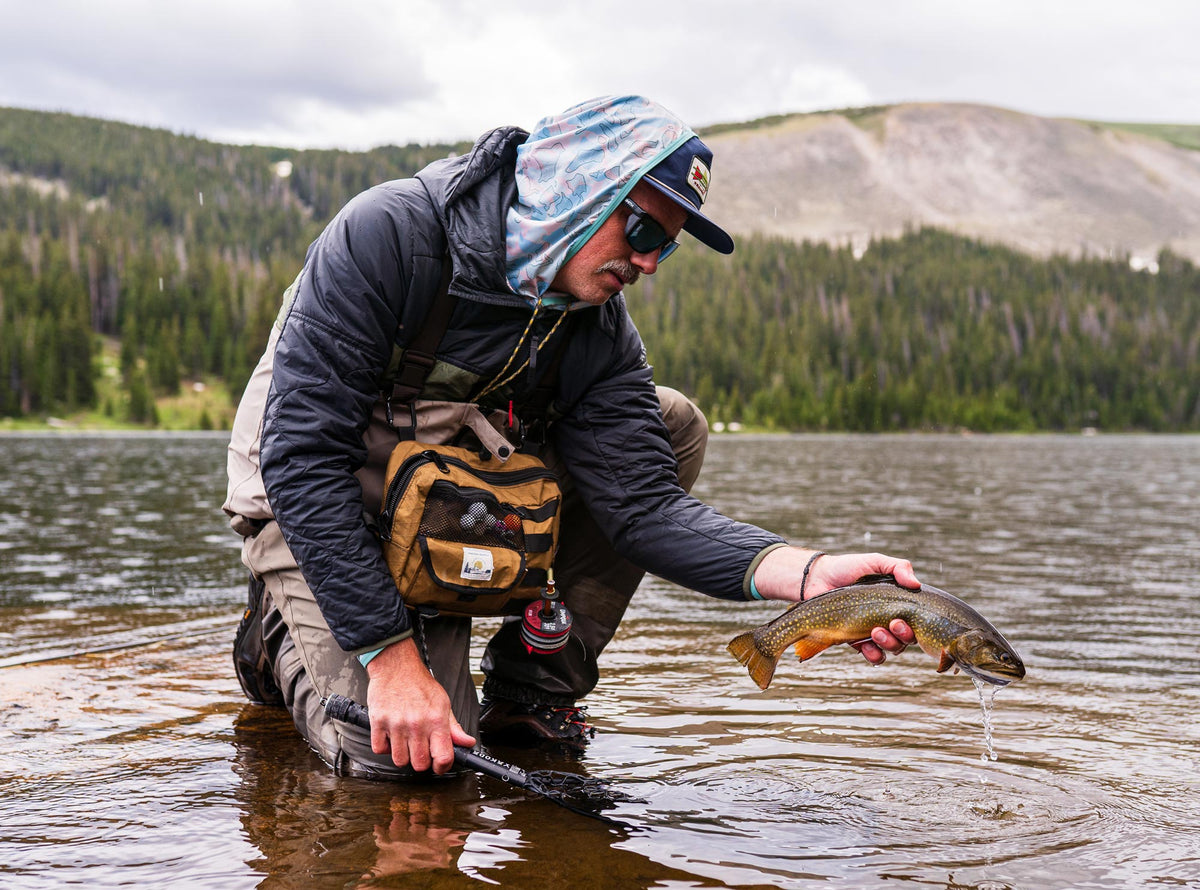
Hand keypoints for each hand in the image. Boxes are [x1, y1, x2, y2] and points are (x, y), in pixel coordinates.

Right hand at [364, 638, 475, 774]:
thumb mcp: (443, 702)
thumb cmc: (419, 683)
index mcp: (436, 720)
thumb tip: (467, 743)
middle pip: (420, 764)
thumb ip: (454, 727)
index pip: (443, 757)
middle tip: (421, 750)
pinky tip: (392, 737)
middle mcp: (417, 724)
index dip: (443, 767)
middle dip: (422, 761)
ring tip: (406, 742)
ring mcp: (396, 724)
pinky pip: (380, 749)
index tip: (440, 765)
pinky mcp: (378, 722)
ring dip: (403, 755)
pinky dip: (385, 747)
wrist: (396, 665)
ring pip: (399, 760)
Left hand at [752, 546, 920, 664]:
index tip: (900, 618)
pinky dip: (873, 654)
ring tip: (874, 632)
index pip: (917, 621)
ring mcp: (873, 631)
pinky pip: (873, 655)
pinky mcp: (857, 640)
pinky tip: (866, 646)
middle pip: (907, 638)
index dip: (915, 626)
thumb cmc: (847, 568)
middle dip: (903, 636)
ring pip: (892, 648)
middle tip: (891, 624)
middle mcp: (888, 619)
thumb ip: (898, 567)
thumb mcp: (874, 562)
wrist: (817, 579)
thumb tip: (916, 583)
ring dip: (888, 644)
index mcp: (897, 603)